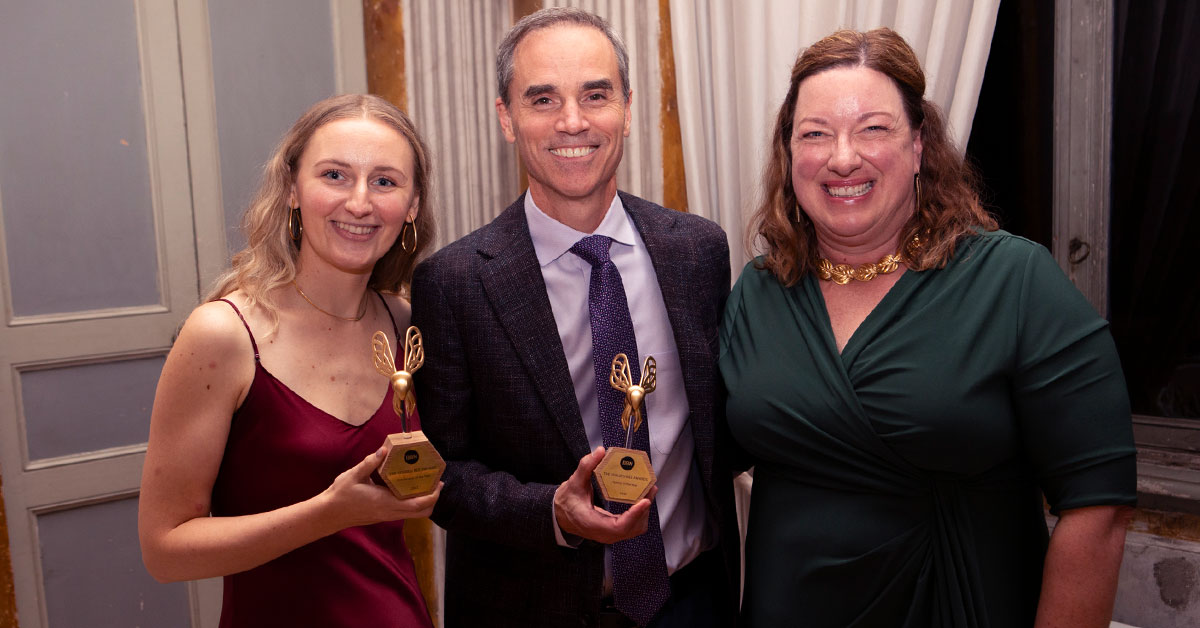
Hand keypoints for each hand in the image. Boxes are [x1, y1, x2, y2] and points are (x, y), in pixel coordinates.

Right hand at [320, 446, 441, 529]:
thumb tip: (384, 449)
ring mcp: (387, 516)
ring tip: (425, 484)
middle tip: (436, 483)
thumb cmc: (340, 494)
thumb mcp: (354, 475)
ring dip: (424, 502)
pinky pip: (405, 512)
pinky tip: (408, 489)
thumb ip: (370, 462)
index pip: (417, 504)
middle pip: (421, 512)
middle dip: (433, 499)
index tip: (440, 483)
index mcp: (385, 502)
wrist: (328, 515)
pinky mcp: (383, 516)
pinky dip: (413, 503)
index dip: (433, 496)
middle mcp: (389, 512)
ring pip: (414, 514)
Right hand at [554, 446, 657, 544]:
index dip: (634, 515)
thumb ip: (586, 466)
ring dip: (644, 511)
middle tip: (650, 488)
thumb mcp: (573, 482)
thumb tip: (600, 452)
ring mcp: (610, 534)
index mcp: (592, 524)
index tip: (645, 500)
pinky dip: (640, 513)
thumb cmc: (567, 501)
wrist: (561, 515)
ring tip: (649, 491)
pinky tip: (642, 497)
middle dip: (644, 509)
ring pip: (635, 528)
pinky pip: (632, 525)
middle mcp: (604, 534)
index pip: (619, 526)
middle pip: (632, 527)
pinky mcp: (614, 531)